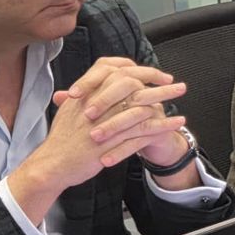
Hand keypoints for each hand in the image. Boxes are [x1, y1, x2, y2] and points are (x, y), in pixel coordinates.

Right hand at [11, 58, 188, 223]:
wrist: (52, 164)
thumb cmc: (62, 139)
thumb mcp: (70, 110)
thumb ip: (87, 96)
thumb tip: (103, 84)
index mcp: (86, 94)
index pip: (114, 71)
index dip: (138, 70)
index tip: (155, 74)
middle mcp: (95, 105)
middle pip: (132, 84)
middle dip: (158, 81)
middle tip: (178, 84)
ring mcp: (104, 123)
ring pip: (141, 106)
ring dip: (165, 98)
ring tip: (182, 96)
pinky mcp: (112, 142)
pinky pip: (143, 131)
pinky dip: (163, 125)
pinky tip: (177, 122)